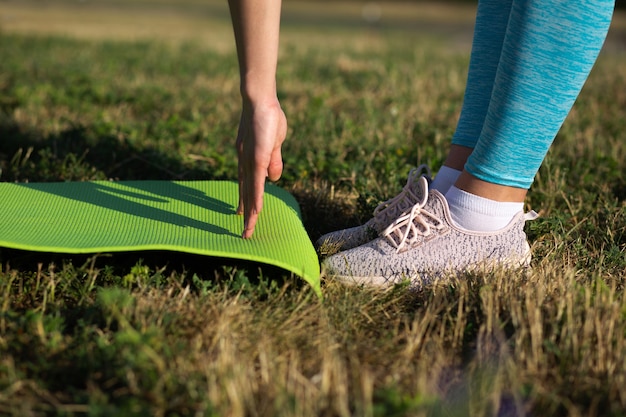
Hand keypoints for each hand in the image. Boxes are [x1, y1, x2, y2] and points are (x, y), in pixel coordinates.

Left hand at [236, 99, 286, 238]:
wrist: (259, 98)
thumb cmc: (268, 116)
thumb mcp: (273, 143)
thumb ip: (273, 162)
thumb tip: (273, 179)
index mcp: (248, 159)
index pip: (247, 185)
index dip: (246, 201)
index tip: (242, 214)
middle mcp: (245, 162)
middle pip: (246, 193)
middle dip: (246, 214)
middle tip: (244, 233)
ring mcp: (250, 160)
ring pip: (250, 192)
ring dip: (250, 213)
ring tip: (247, 230)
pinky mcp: (257, 157)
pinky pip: (256, 183)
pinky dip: (255, 198)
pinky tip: (255, 211)